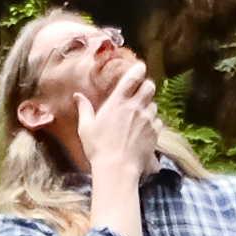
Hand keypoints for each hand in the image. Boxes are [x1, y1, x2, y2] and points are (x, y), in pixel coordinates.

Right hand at [76, 62, 158, 181]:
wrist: (118, 168)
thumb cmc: (98, 148)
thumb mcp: (86, 127)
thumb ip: (84, 108)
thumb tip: (77, 96)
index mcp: (118, 102)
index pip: (133, 77)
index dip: (138, 69)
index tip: (139, 67)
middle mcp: (136, 107)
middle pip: (150, 86)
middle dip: (146, 86)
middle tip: (139, 92)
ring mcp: (147, 120)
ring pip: (154, 104)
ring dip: (148, 106)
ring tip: (139, 115)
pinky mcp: (155, 133)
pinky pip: (158, 121)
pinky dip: (153, 122)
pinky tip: (143, 129)